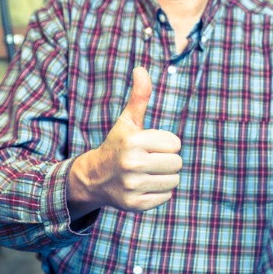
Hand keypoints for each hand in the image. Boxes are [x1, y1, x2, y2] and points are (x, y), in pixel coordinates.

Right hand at [68, 67, 181, 218]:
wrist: (95, 178)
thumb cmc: (118, 145)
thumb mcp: (128, 121)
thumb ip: (139, 97)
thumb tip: (141, 69)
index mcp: (133, 142)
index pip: (176, 144)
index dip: (167, 144)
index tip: (151, 146)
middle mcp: (132, 165)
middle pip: (177, 163)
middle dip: (168, 160)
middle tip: (150, 160)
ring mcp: (133, 187)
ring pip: (174, 180)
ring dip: (165, 176)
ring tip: (148, 173)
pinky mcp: (136, 205)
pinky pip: (167, 196)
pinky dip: (159, 191)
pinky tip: (143, 185)